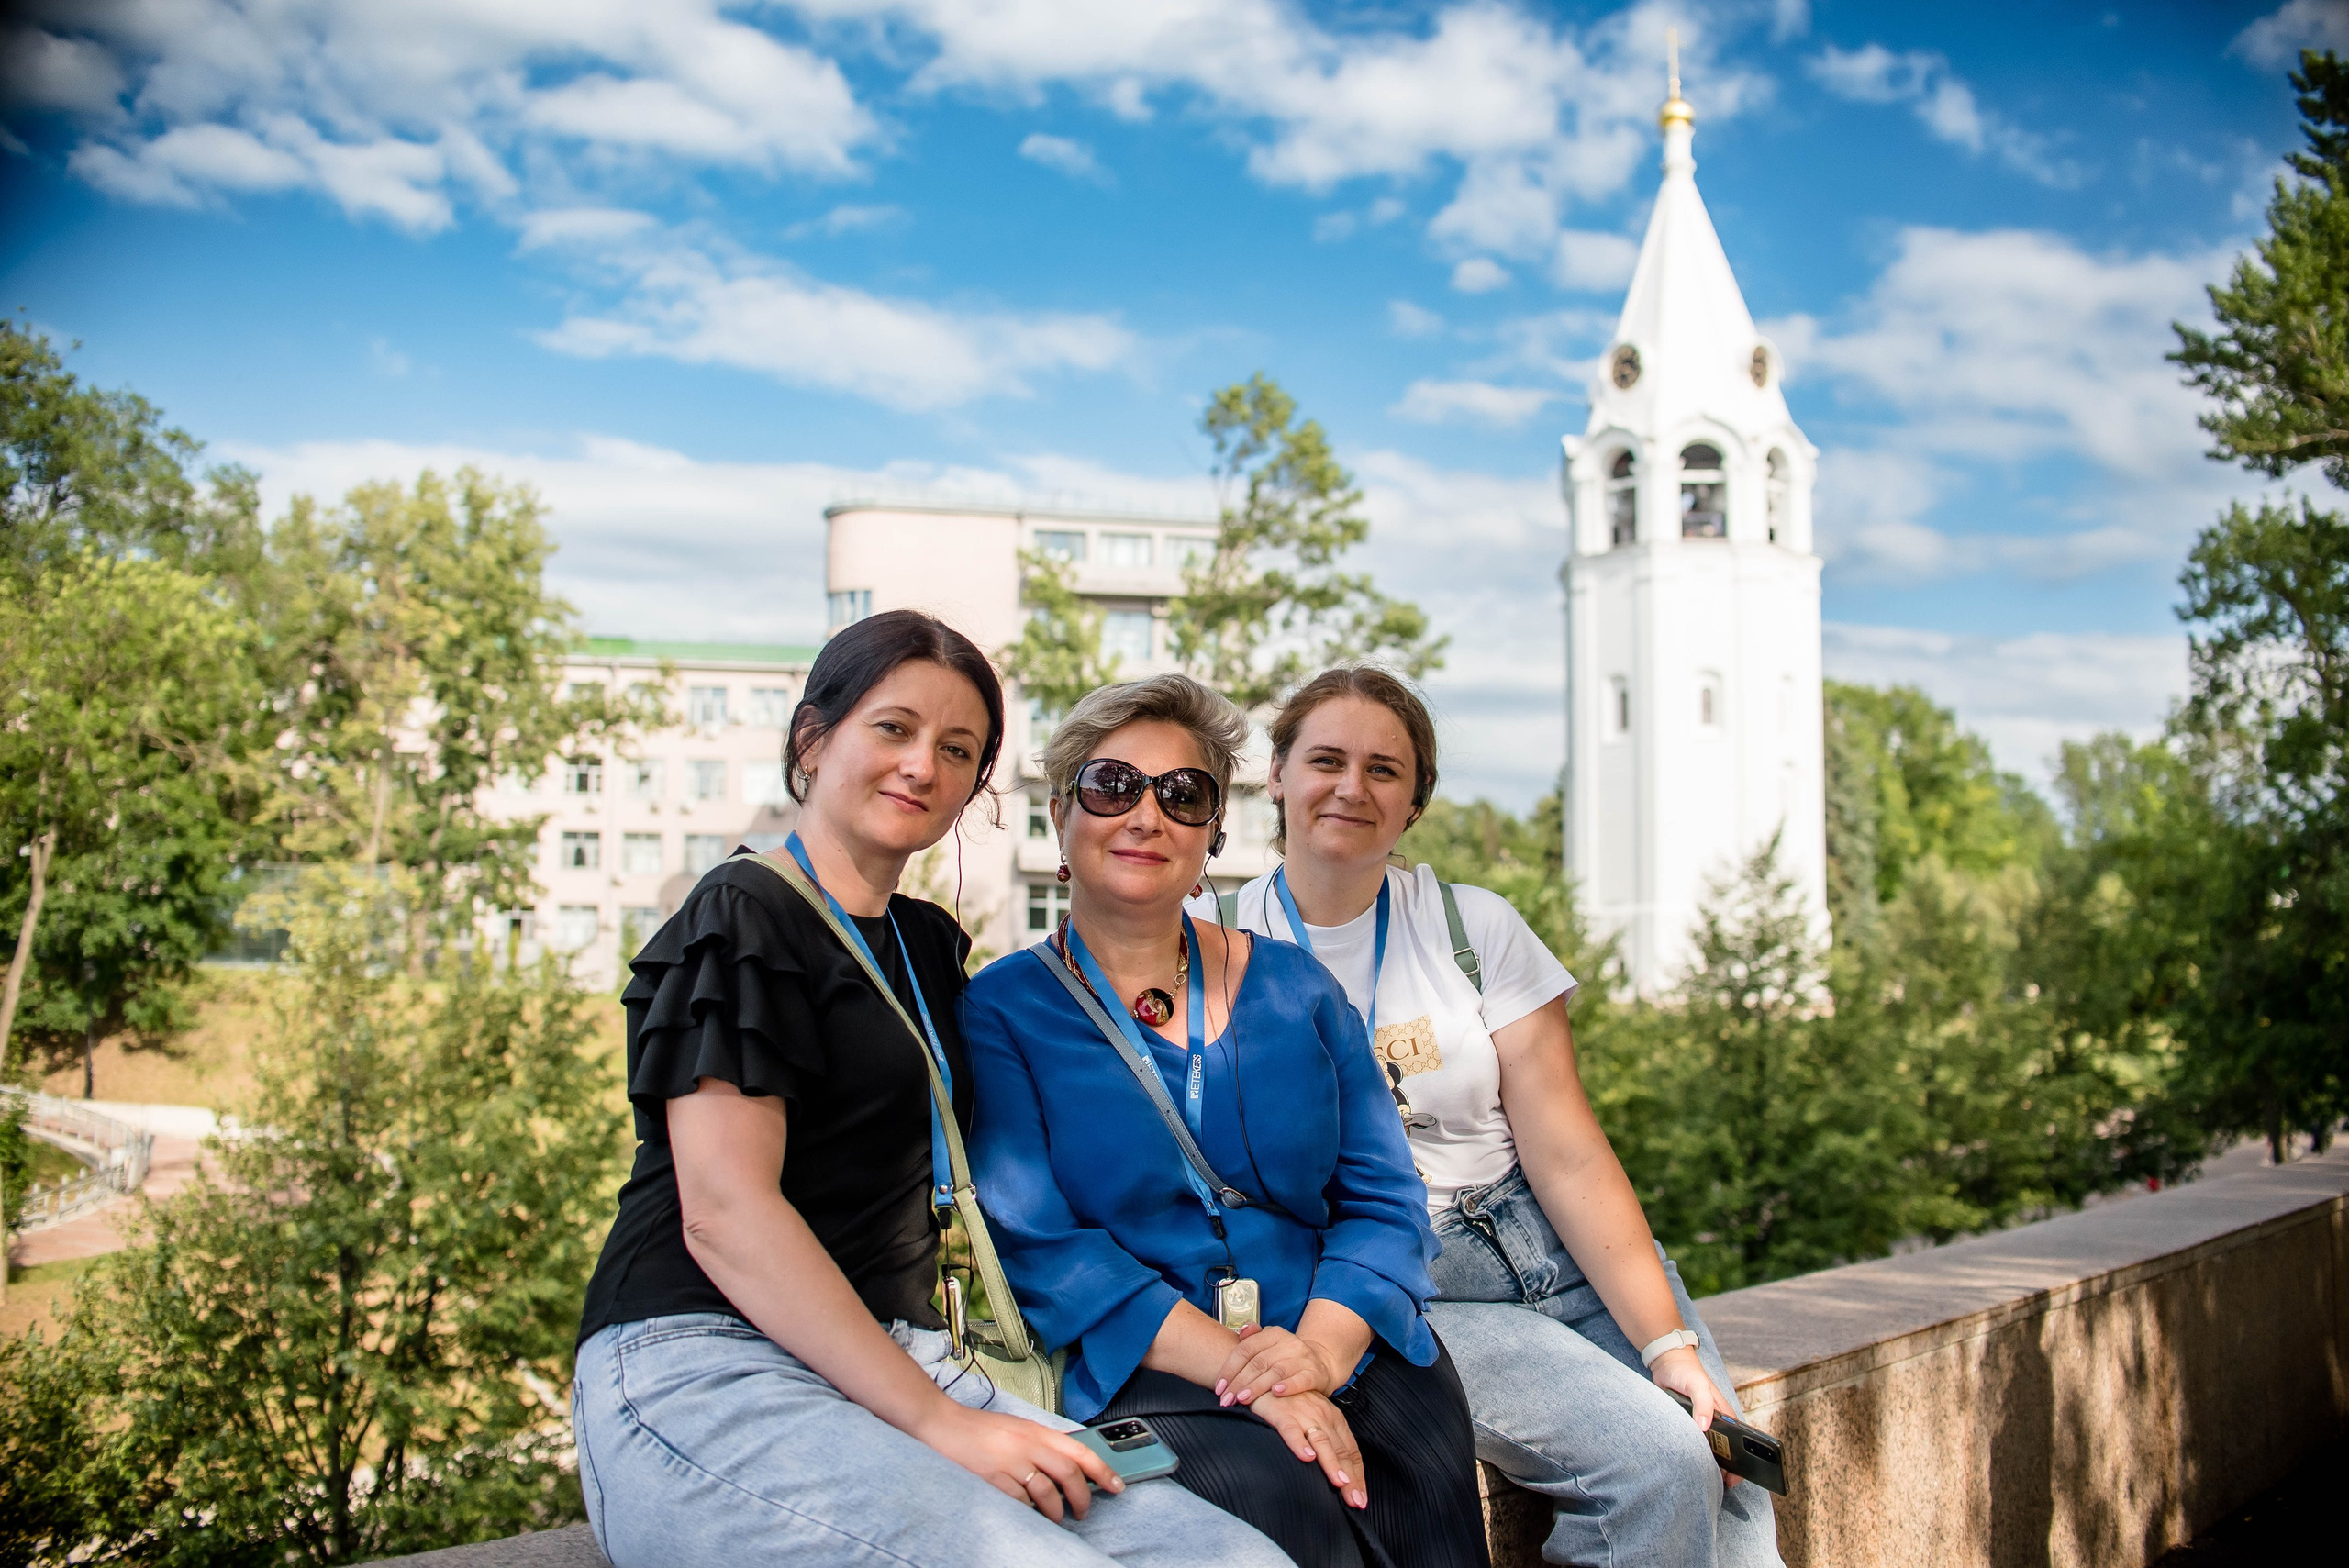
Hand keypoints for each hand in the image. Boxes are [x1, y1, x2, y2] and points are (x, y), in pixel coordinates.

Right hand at [912, 1402, 1122, 1520]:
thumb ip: (1041, 1443)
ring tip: (1057, 1517)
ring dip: (1057, 1512)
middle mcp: (1027, 1445)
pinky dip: (1029, 1512)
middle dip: (1082, 1499)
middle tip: (1083, 1511)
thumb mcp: (1018, 1429)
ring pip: (1048, 1494)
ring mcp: (1010, 1462)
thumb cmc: (979, 1429)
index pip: (1080, 1452)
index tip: (1117, 1486)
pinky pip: (1021, 1503)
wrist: (942, 1424)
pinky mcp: (993, 1479)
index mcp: (1037, 1431)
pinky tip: (1028, 1512)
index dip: (1103, 1471)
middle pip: (1069, 1476)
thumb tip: (1069, 1463)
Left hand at [1214, 1323, 1342, 1406]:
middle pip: (1258, 1362)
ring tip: (1242, 1399)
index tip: (1219, 1387)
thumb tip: (1242, 1331)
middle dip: (1239, 1382)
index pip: (1246, 1349)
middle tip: (1226, 1399)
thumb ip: (1253, 1338)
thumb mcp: (1270, 1344)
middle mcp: (1289, 1343)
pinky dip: (1288, 1386)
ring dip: (1257, 1387)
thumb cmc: (1287, 1357)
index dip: (1230, 1368)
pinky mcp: (1316, 1373)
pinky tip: (1276, 1393)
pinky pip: (1301, 1379)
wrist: (1322, 1363)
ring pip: (1276, 1372)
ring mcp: (1303, 1358)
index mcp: (1273, 1334)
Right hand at [1250, 1389, 1366, 1509]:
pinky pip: (1291, 1430)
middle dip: (1350, 1478)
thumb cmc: (1292, 1402)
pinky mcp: (1281, 1413)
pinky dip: (1299, 1443)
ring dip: (1332, 1463)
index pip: (1351, 1451)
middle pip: (1340, 1451)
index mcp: (1334, 1419)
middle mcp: (1323, 1417)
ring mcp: (1303, 1414)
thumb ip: (1327, 1441)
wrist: (1267, 1378)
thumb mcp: (1316, 1418)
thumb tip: (1340, 1475)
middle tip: (1356, 1501)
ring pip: (1321, 1442)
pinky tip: (1306, 1458)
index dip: (1358, 1476)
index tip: (1361, 1499)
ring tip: (1340, 1482)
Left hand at [1649, 1345, 1741, 1487]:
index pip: (1740, 1444)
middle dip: (1724, 1469)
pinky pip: (1694, 1444)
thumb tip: (1704, 1428)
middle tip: (1716, 1483)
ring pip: (1709, 1449)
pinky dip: (1693, 1454)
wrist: (1667, 1362)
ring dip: (1708, 1463)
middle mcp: (1717, 1422)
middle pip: (1725, 1451)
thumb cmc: (1687, 1372)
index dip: (1741, 1463)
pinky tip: (1687, 1464)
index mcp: (1726, 1415)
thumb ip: (1702, 1404)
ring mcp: (1703, 1425)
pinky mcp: (1688, 1425)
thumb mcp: (1697, 1385)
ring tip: (1701, 1478)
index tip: (1734, 1479)